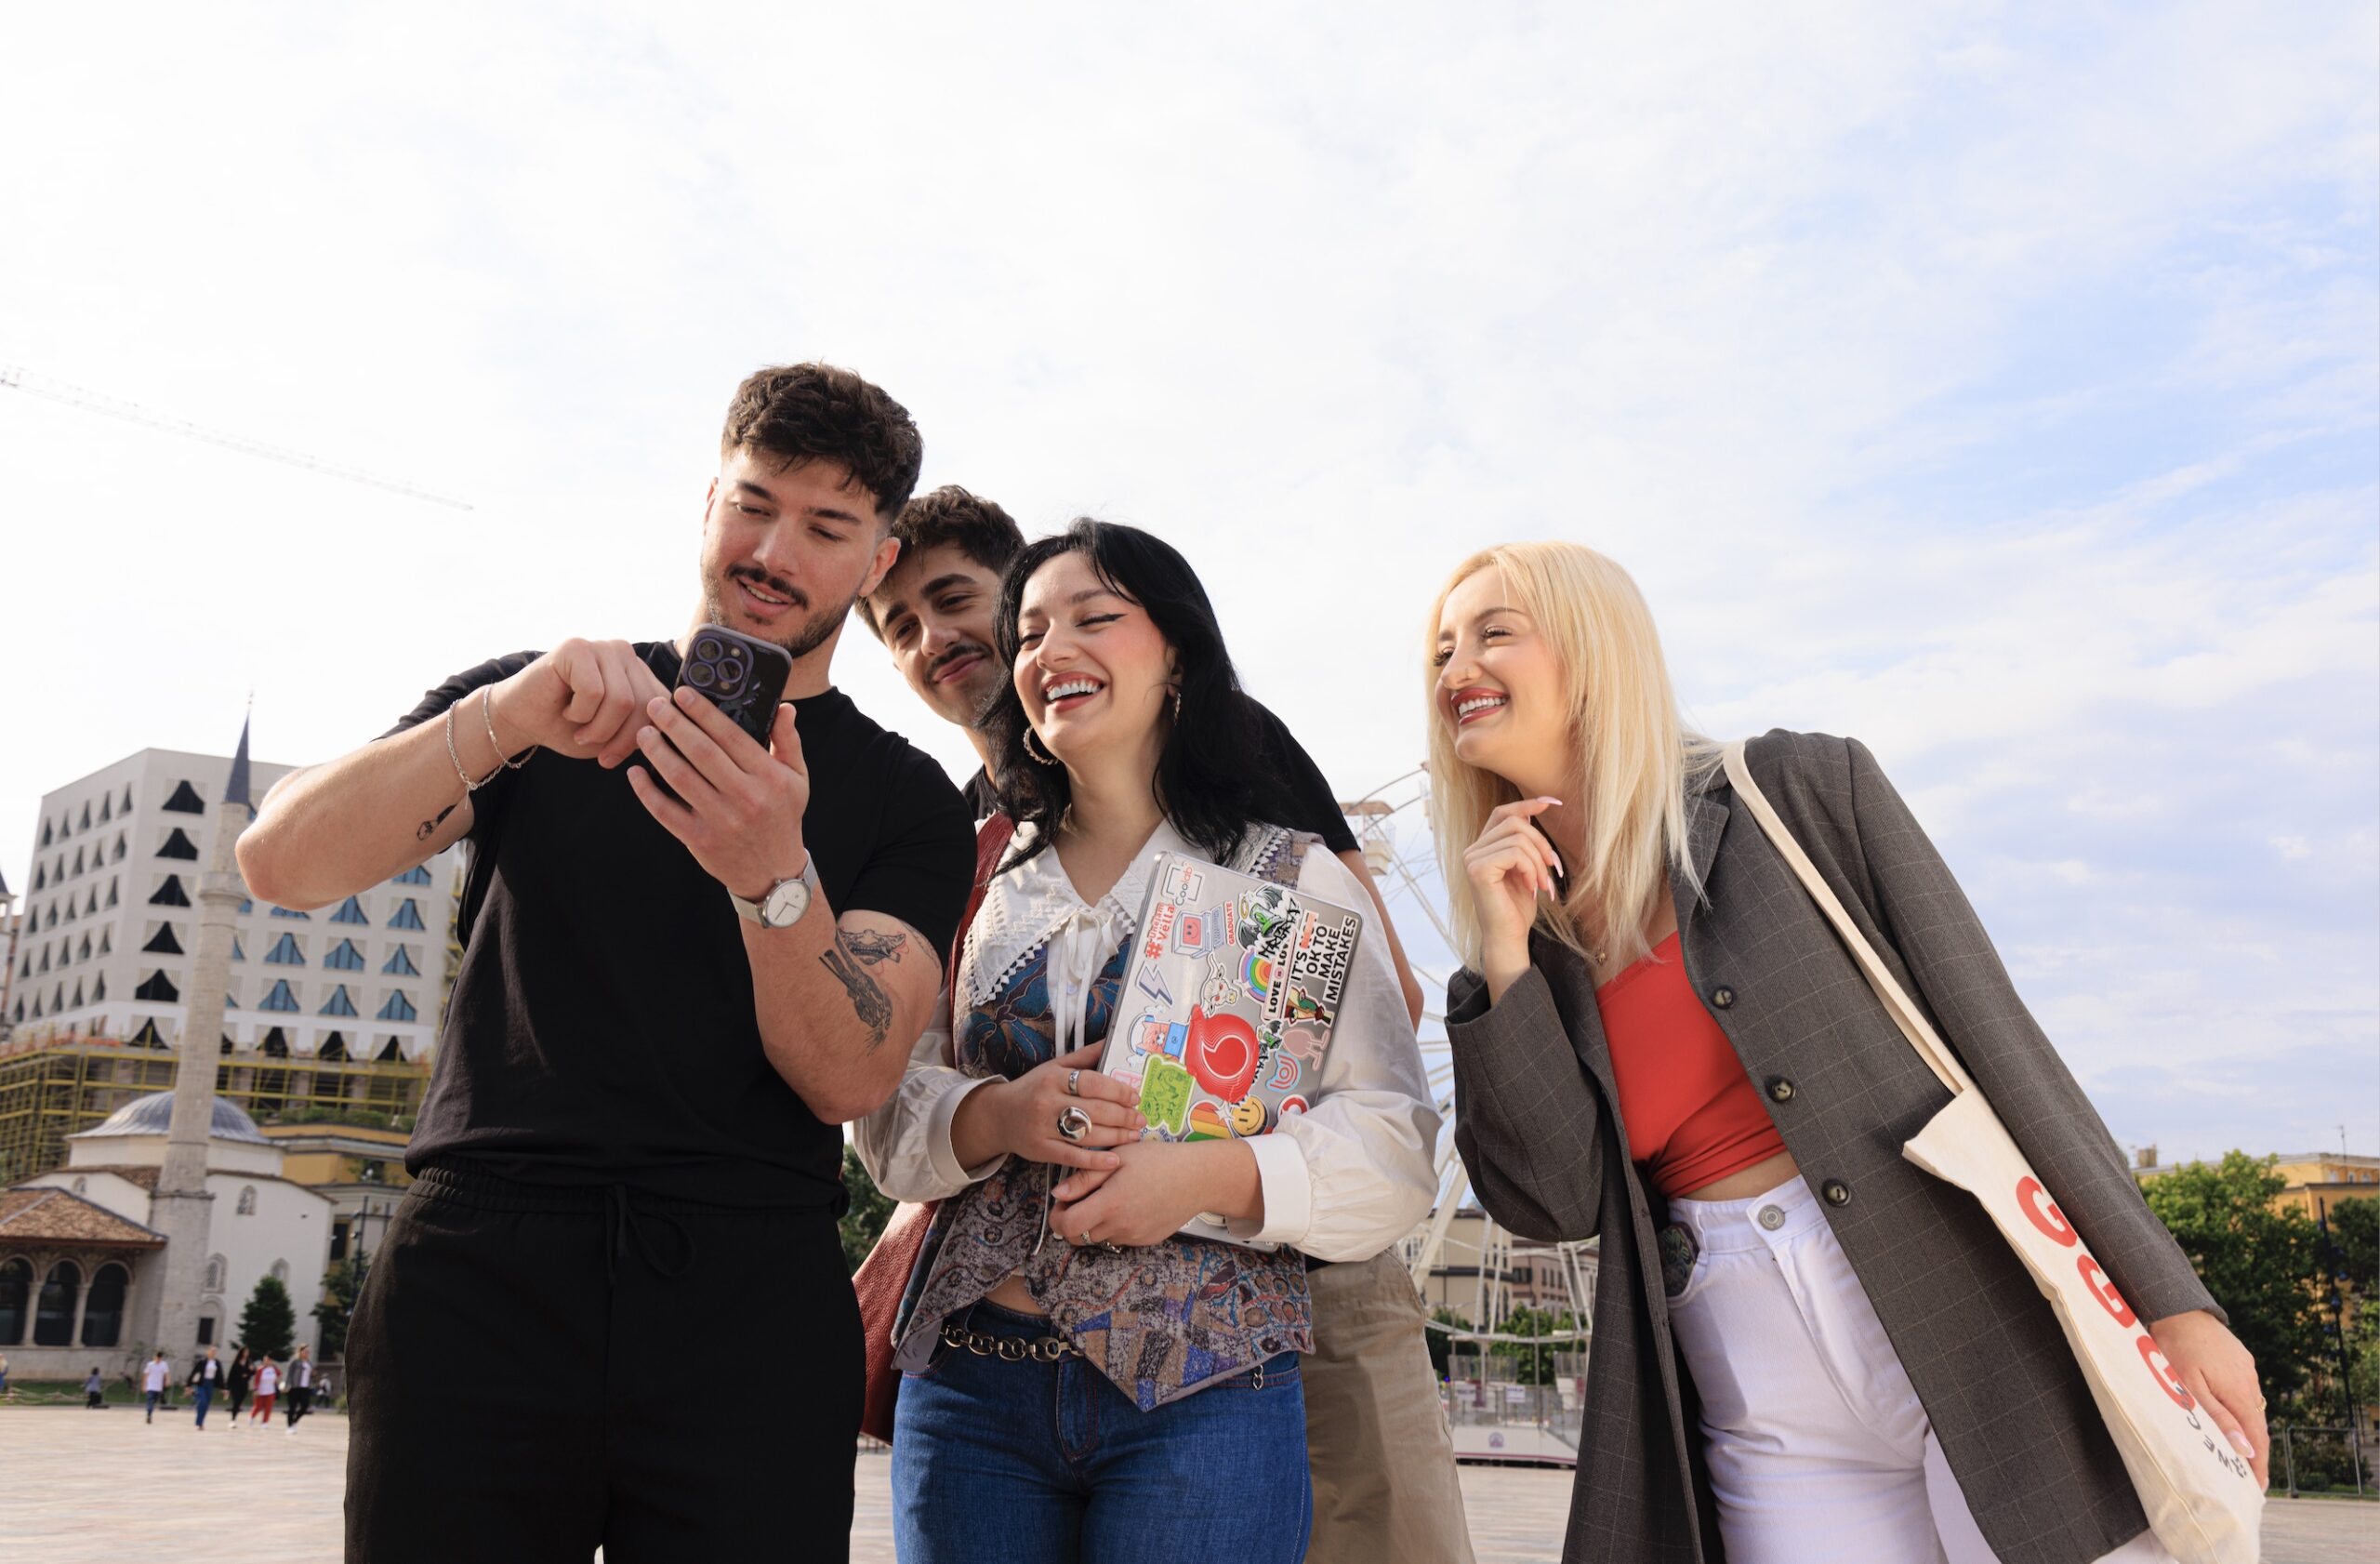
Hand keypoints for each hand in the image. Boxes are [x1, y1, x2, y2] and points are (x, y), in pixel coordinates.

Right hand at [488, 639, 672, 769]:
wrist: (522, 719)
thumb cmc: (570, 728)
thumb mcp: (615, 736)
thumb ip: (643, 730)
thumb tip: (665, 731)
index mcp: (640, 673)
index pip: (663, 707)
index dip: (641, 738)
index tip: (613, 756)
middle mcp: (625, 654)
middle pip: (645, 705)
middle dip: (619, 737)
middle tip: (592, 745)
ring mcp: (601, 647)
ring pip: (622, 700)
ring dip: (596, 728)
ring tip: (578, 727)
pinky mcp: (576, 647)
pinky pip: (593, 691)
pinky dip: (578, 712)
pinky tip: (565, 708)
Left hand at [625, 690, 810, 899]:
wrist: (774, 874)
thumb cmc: (783, 816)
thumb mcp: (797, 779)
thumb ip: (788, 741)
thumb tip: (784, 707)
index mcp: (769, 777)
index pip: (732, 735)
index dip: (703, 712)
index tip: (682, 693)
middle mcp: (746, 798)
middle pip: (701, 751)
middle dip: (673, 723)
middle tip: (654, 706)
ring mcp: (721, 821)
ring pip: (679, 777)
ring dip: (657, 751)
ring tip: (644, 733)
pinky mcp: (700, 840)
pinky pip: (665, 811)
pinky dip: (646, 791)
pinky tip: (636, 772)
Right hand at [981, 1045, 1143, 1172]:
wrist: (998, 1116)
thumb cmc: (1033, 1089)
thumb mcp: (1054, 1067)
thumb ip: (1084, 1057)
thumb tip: (1112, 1041)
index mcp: (1053, 1078)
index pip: (1093, 1083)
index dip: (1118, 1090)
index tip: (1135, 1097)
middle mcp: (1047, 1102)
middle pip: (1094, 1110)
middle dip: (1123, 1116)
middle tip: (1140, 1119)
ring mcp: (1043, 1127)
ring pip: (1087, 1134)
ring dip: (1116, 1136)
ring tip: (1134, 1135)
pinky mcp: (1041, 1150)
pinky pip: (1072, 1157)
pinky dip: (1095, 1160)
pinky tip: (1114, 1159)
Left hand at [1050, 1139, 1252, 1248]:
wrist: (1198, 1178)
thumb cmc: (1158, 1160)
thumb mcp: (1119, 1158)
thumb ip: (1085, 1177)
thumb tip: (1057, 1193)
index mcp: (1110, 1203)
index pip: (1067, 1225)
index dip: (1057, 1215)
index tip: (1063, 1202)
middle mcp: (1120, 1226)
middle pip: (1079, 1237)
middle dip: (1072, 1221)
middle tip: (1082, 1199)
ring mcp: (1134, 1236)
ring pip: (1098, 1238)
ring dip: (1093, 1224)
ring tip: (1108, 1198)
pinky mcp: (1145, 1241)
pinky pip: (1119, 1238)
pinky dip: (1114, 1226)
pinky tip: (1128, 1205)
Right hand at [1464, 798, 1561, 982]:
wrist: (1508, 937)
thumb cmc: (1518, 907)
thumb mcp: (1526, 868)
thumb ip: (1525, 843)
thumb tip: (1537, 808)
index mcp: (1483, 847)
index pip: (1502, 813)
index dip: (1527, 804)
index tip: (1553, 803)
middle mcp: (1472, 850)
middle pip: (1514, 822)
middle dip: (1541, 843)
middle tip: (1554, 868)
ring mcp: (1472, 858)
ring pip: (1518, 838)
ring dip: (1539, 862)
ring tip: (1543, 885)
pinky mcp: (1478, 869)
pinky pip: (1515, 853)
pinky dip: (1531, 869)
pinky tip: (1532, 888)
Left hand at [2150, 1310, 2267, 1483]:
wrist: (2176, 1308)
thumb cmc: (2176, 1348)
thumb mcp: (2190, 1388)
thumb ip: (2218, 1419)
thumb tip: (2245, 1449)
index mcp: (2240, 1392)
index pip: (2257, 1438)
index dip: (2259, 1464)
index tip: (2257, 1487)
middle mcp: (2250, 1381)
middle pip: (2258, 1425)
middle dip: (2255, 1452)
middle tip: (2248, 1477)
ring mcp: (2247, 1368)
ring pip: (2252, 1407)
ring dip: (2248, 1430)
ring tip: (2240, 1452)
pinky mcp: (2240, 1358)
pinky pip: (2245, 1390)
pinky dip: (2241, 1408)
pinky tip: (2232, 1416)